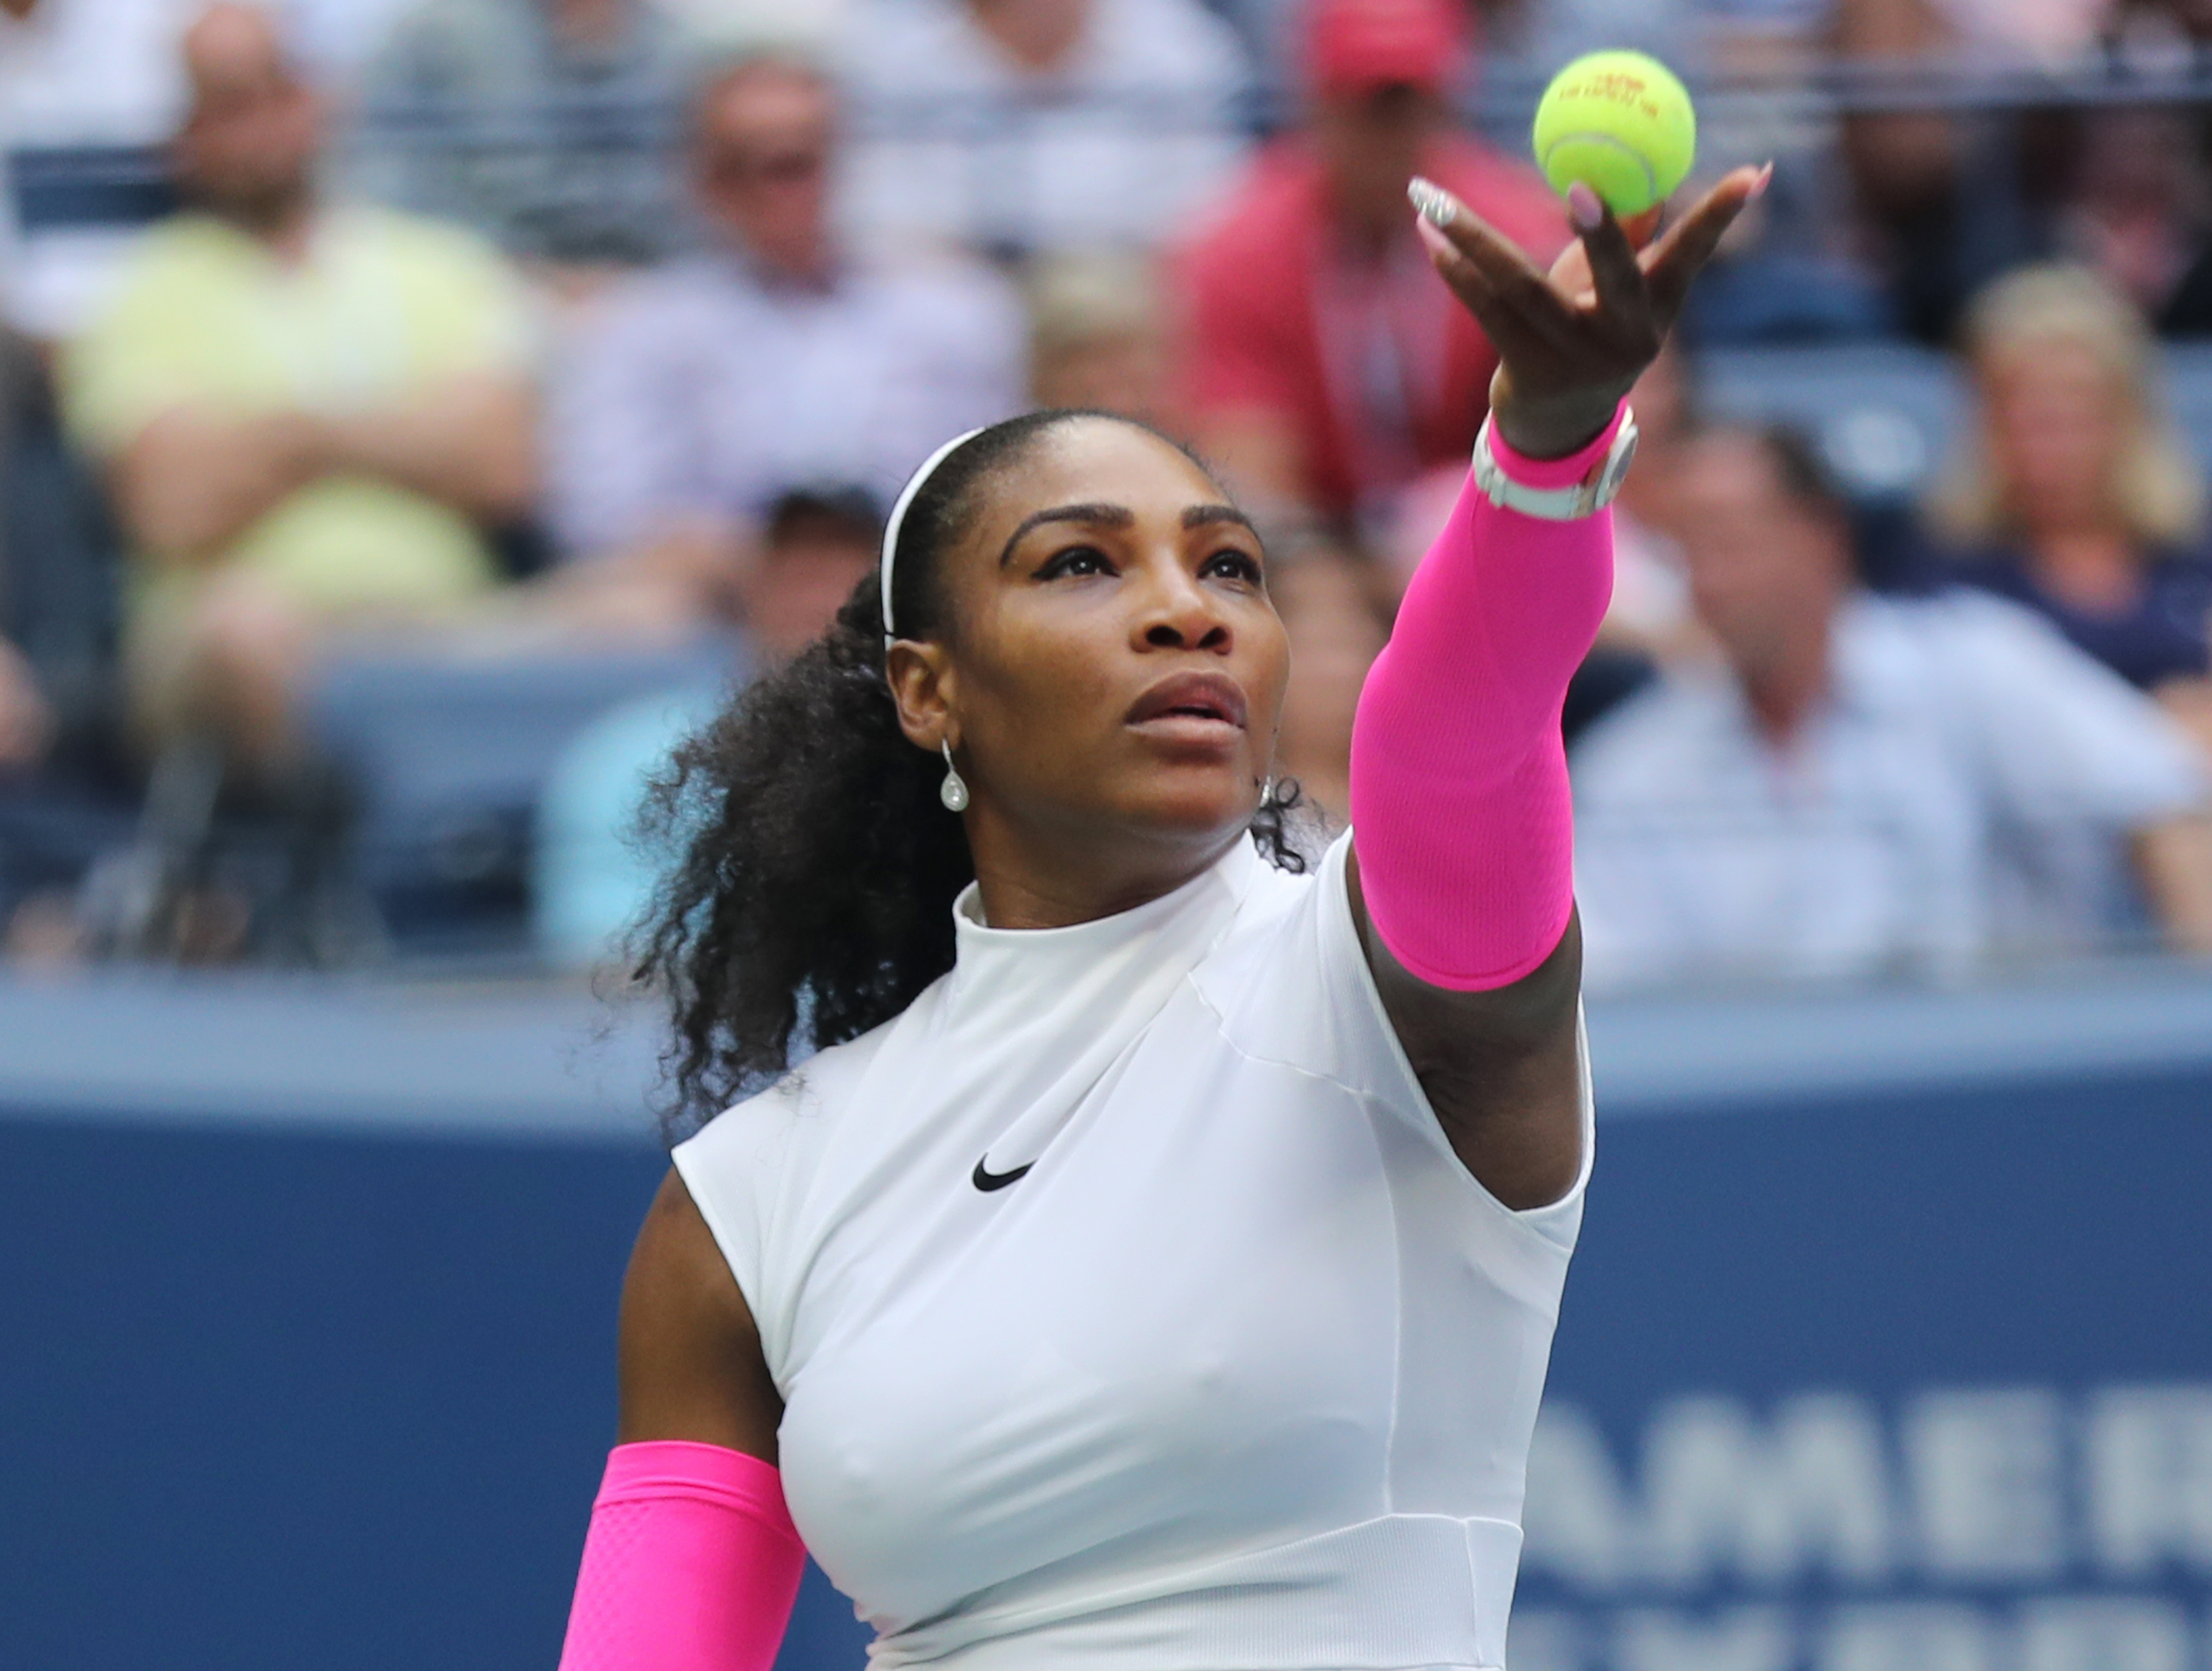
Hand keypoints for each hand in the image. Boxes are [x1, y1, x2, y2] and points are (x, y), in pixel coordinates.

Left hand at [1410, 165, 1768, 458]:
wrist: (1558, 424)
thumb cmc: (1591, 333)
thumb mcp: (1617, 292)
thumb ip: (1631, 238)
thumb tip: (1649, 180)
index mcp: (1657, 309)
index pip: (1694, 253)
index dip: (1721, 215)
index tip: (1752, 172)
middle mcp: (1625, 337)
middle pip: (1614, 274)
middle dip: (1602, 229)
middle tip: (1579, 186)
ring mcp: (1577, 359)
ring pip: (1522, 286)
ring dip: (1473, 237)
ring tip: (1432, 197)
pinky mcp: (1529, 374)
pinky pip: (1487, 310)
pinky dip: (1457, 271)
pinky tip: (1430, 235)